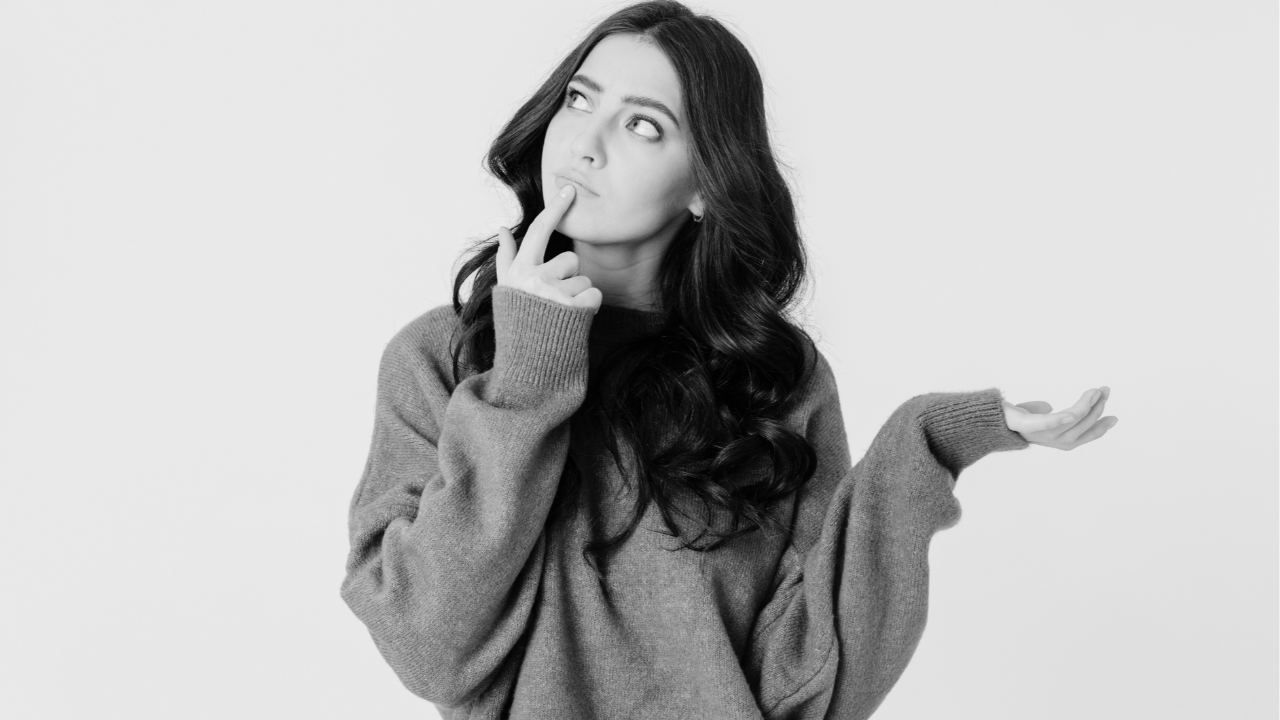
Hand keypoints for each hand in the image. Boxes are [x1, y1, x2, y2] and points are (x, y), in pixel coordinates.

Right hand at [494, 183, 602, 311]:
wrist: (528, 362)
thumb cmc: (519, 321)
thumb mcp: (507, 288)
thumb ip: (507, 257)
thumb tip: (503, 228)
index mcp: (520, 270)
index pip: (540, 230)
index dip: (556, 208)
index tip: (570, 190)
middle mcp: (536, 279)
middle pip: (571, 259)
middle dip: (569, 277)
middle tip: (555, 299)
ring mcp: (555, 294)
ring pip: (584, 279)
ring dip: (578, 296)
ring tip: (561, 313)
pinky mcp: (575, 309)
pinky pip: (594, 295)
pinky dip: (589, 307)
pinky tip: (574, 320)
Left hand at [1002, 387, 1117, 449]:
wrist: (984, 418)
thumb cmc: (1007, 418)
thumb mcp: (1029, 414)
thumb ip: (1041, 413)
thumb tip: (1048, 406)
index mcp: (1053, 440)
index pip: (1083, 437)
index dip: (1100, 429)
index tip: (1114, 417)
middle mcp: (1048, 440)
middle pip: (1081, 428)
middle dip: (1097, 410)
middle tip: (1105, 391)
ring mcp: (1038, 434)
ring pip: (1070, 421)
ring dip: (1086, 406)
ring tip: (1095, 392)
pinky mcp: (1026, 425)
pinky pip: (1047, 424)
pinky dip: (1061, 419)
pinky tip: (1072, 414)